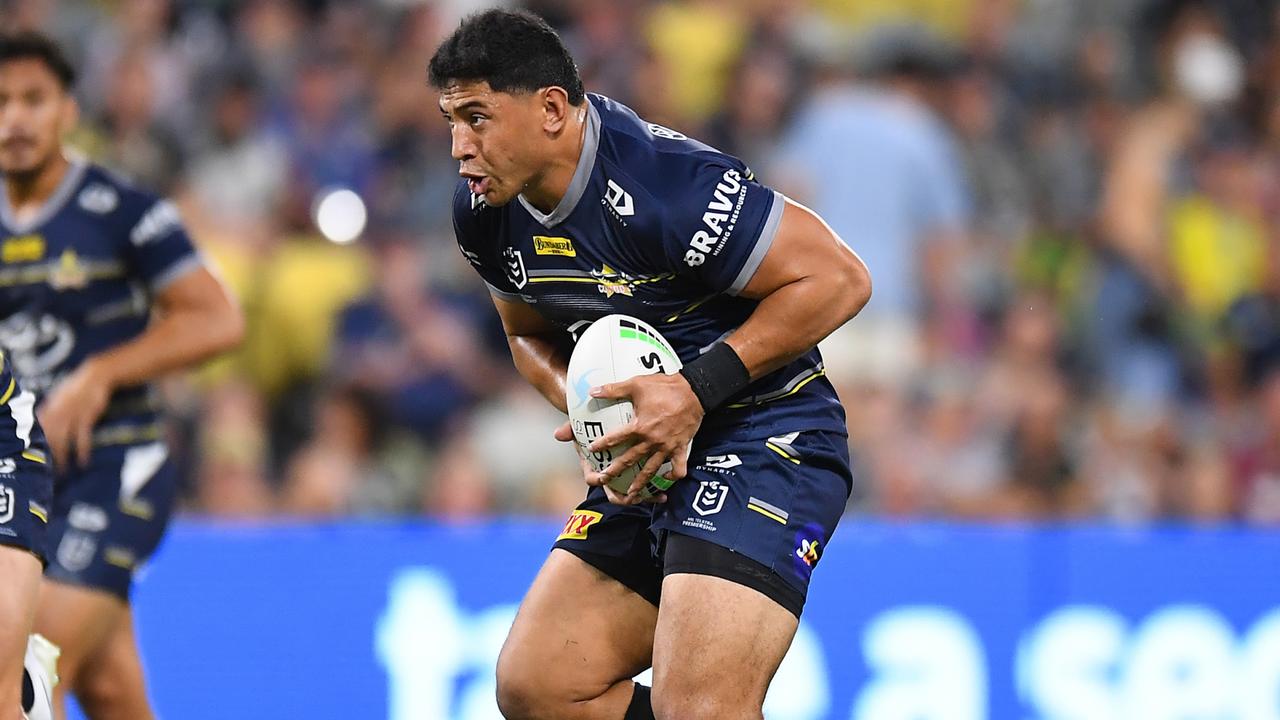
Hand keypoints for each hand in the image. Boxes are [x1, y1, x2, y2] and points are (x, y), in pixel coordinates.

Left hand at [39, 359, 112, 469]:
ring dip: (62, 456)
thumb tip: (38, 422)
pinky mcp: (86, 417)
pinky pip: (83, 438)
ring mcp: (72, 416)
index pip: (37, 430)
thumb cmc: (75, 387)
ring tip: (62, 471)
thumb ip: (48, 410)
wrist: (94, 376)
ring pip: (63, 440)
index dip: (35, 444)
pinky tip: (83, 462)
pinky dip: (82, 451)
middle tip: (46, 471)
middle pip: (48, 438)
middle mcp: (57, 413)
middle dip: (47, 455)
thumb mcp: (58, 397)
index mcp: (49, 409)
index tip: (35, 458)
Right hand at [554, 421, 666, 504]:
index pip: (591, 478)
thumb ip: (570, 428)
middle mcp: (608, 475)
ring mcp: (622, 477)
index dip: (596, 480)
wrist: (602, 421)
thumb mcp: (582, 424)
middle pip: (614, 493)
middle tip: (633, 497)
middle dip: (624, 497)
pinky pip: (646, 487)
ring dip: (644, 496)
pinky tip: (666, 490)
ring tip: (657, 497)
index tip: (602, 478)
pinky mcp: (637, 474)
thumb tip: (557, 434)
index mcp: (593, 466)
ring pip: (633, 493)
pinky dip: (655, 490)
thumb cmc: (592, 424)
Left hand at [586, 373, 701, 498]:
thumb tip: (593, 391)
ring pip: (651, 469)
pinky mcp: (681, 448)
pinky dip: (673, 475)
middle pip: (630, 459)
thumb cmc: (665, 387)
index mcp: (640, 427)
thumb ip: (614, 389)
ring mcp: (667, 447)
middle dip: (616, 470)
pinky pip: (678, 467)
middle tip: (604, 479)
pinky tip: (667, 479)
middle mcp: (652, 440)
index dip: (602, 444)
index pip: (615, 438)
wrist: (694, 392)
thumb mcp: (636, 384)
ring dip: (640, 482)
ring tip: (631, 493)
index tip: (592, 450)